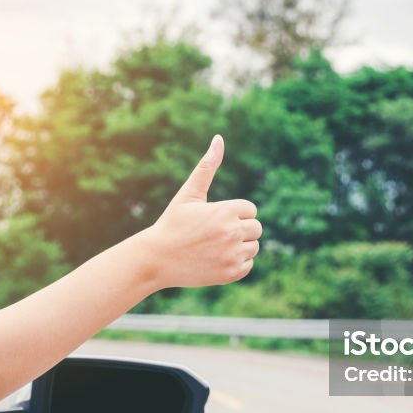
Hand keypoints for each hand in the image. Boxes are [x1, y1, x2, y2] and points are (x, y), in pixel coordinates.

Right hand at [143, 135, 261, 288]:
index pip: (250, 210)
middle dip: (240, 229)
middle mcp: (232, 232)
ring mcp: (232, 255)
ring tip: (215, 246)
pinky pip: (248, 265)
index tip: (215, 219)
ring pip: (254, 247)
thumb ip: (207, 167)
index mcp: (226, 210)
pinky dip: (236, 263)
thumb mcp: (188, 194)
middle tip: (216, 234)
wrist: (156, 259)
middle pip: (256, 228)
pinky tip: (216, 259)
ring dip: (240, 246)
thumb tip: (219, 138)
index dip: (234, 213)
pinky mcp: (230, 273)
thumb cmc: (172, 224)